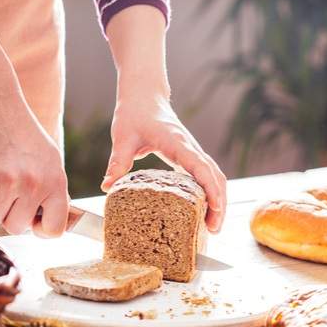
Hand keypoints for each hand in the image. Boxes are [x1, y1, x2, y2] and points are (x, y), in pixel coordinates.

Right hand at [0, 94, 68, 236]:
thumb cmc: (24, 134)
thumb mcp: (50, 161)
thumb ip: (52, 191)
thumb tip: (50, 222)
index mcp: (56, 183)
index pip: (55, 230)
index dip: (41, 230)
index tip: (33, 221)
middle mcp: (35, 185)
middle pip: (17, 228)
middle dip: (10, 216)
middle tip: (9, 195)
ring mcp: (8, 181)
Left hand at [102, 92, 226, 231]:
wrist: (144, 96)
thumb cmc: (134, 114)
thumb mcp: (123, 137)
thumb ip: (118, 162)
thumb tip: (107, 187)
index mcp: (177, 143)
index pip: (200, 168)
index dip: (210, 189)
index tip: (215, 209)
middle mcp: (190, 147)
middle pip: (215, 177)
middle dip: (219, 203)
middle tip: (214, 230)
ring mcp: (193, 152)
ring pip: (215, 177)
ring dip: (218, 199)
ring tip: (212, 226)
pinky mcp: (190, 156)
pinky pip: (207, 175)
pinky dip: (211, 192)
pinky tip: (205, 210)